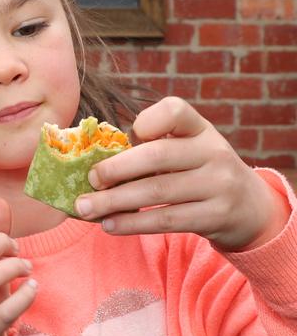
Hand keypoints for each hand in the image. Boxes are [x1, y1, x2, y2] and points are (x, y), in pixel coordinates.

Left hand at [75, 96, 288, 250]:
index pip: (174, 111)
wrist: (249, 208)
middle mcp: (213, 152)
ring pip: (157, 191)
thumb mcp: (186, 149)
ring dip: (114, 202)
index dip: (148, 120)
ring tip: (86, 209)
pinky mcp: (215, 216)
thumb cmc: (198, 172)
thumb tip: (93, 162)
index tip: (127, 134)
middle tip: (89, 180)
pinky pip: (166, 219)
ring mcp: (218, 185)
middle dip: (115, 169)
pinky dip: (132, 223)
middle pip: (157, 156)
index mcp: (200, 128)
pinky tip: (109, 224)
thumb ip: (151, 147)